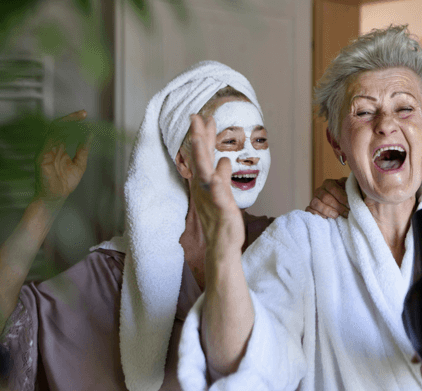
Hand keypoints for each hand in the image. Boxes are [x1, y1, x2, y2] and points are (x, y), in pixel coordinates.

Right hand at [34, 110, 89, 202]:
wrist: (56, 197)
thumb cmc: (64, 183)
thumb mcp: (79, 164)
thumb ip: (83, 150)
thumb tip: (89, 135)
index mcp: (58, 148)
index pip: (64, 130)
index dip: (73, 121)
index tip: (84, 115)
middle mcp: (50, 147)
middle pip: (58, 127)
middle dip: (71, 119)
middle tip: (83, 114)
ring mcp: (44, 151)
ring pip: (53, 131)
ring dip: (66, 124)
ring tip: (78, 120)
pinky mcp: (41, 157)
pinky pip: (48, 143)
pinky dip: (59, 135)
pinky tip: (69, 132)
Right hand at [188, 114, 244, 252]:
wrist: (221, 243)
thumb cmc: (220, 218)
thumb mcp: (222, 191)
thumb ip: (222, 174)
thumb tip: (225, 159)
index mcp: (205, 180)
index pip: (204, 154)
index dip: (203, 136)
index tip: (203, 117)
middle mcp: (204, 185)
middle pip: (200, 157)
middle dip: (198, 136)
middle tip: (196, 116)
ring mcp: (210, 195)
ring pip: (204, 171)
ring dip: (200, 153)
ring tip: (197, 136)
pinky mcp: (220, 206)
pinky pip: (217, 194)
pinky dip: (216, 183)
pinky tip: (214, 175)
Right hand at [306, 177, 348, 218]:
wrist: (341, 208)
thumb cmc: (347, 199)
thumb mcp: (350, 191)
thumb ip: (352, 190)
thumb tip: (358, 188)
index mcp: (329, 183)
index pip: (333, 188)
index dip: (341, 196)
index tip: (349, 204)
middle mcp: (320, 190)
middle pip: (325, 197)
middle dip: (337, 206)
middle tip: (346, 213)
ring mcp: (314, 199)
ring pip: (316, 203)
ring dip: (326, 210)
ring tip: (336, 216)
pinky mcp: (310, 209)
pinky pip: (309, 210)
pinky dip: (317, 214)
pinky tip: (326, 219)